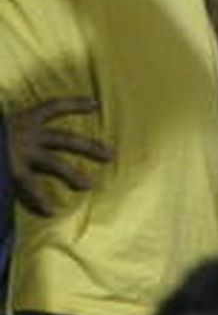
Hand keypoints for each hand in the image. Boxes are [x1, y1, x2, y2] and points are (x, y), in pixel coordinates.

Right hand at [5, 97, 112, 215]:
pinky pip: (31, 186)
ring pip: (55, 163)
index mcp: (23, 119)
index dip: (74, 104)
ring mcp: (20, 151)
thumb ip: (16, 129)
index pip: (52, 107)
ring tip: (89, 185)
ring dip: (74, 174)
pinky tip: (51, 211)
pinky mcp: (12, 168)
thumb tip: (28, 129)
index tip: (95, 104)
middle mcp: (25, 133)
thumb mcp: (5, 127)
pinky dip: (40, 199)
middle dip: (89, 146)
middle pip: (66, 139)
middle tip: (110, 154)